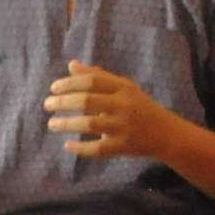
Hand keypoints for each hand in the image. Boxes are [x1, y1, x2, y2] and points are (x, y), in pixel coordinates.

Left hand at [45, 62, 187, 162]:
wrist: (167, 134)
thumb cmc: (140, 107)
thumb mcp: (124, 88)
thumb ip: (97, 77)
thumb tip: (71, 65)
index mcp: (123, 88)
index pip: (91, 81)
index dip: (69, 83)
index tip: (53, 88)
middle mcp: (124, 105)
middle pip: (87, 101)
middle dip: (62, 102)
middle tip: (47, 105)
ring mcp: (124, 127)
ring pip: (89, 124)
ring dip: (66, 124)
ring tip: (52, 124)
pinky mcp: (124, 146)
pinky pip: (97, 148)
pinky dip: (80, 148)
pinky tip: (68, 146)